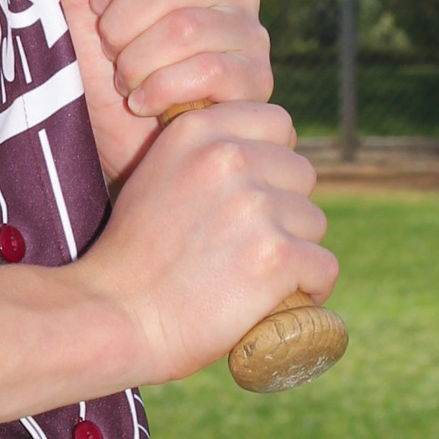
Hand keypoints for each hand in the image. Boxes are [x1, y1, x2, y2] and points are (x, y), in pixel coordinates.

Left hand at [53, 0, 272, 185]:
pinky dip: (160, 90)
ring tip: (124, 79)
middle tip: (110, 50)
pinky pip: (207, 71)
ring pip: (185, 29)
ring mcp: (249, 31)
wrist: (115, 137)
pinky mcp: (255, 78)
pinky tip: (142, 103)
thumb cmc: (96, 60)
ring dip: (135, 62)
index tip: (97, 4)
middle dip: (119, 26)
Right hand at [75, 100, 337, 385]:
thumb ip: (203, 156)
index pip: (276, 123)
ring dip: (295, 250)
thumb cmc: (133, 257)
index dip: (272, 162)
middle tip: (249, 245)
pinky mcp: (276, 255)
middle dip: (285, 208)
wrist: (114, 316)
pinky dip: (311, 289)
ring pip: (313, 222)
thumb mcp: (156, 176)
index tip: (253, 196)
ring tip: (253, 277)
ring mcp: (255, 206)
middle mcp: (228, 157)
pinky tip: (281, 301)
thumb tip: (259, 155)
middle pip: (301, 173)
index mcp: (197, 130)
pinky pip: (323, 267)